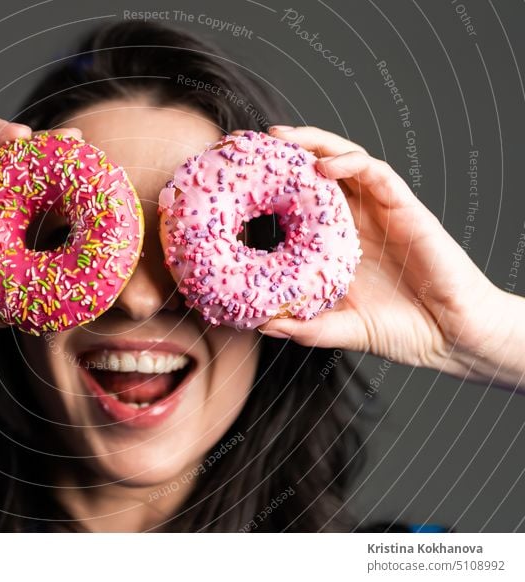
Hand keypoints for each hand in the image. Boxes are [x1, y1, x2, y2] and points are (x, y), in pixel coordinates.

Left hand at [255, 125, 515, 377]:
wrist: (452, 337)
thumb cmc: (401, 329)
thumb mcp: (341, 328)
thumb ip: (305, 327)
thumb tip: (261, 324)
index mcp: (336, 241)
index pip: (299, 202)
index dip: (270, 187)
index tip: (236, 181)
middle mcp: (354, 219)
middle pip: (317, 171)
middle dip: (286, 152)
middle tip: (254, 142)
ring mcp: (380, 210)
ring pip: (344, 159)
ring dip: (313, 144)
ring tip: (283, 139)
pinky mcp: (405, 206)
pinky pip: (376, 172)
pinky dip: (349, 162)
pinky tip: (324, 166)